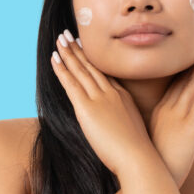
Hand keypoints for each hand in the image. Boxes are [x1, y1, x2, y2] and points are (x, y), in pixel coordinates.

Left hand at [50, 30, 152, 176]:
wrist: (138, 158)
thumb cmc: (138, 154)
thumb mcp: (133, 131)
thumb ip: (123, 124)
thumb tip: (118, 129)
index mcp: (124, 97)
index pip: (105, 74)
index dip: (94, 60)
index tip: (87, 47)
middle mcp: (112, 93)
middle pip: (93, 66)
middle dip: (80, 50)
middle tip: (69, 35)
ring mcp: (100, 99)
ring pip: (81, 70)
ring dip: (69, 53)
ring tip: (60, 39)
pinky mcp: (87, 108)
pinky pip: (71, 83)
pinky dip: (62, 69)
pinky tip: (54, 58)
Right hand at [148, 34, 193, 187]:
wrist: (150, 177)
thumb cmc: (152, 165)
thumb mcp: (151, 143)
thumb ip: (156, 132)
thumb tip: (159, 131)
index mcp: (160, 110)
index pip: (172, 81)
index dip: (180, 64)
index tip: (186, 50)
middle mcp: (168, 107)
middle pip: (182, 74)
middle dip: (193, 54)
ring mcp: (180, 113)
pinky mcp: (191, 122)